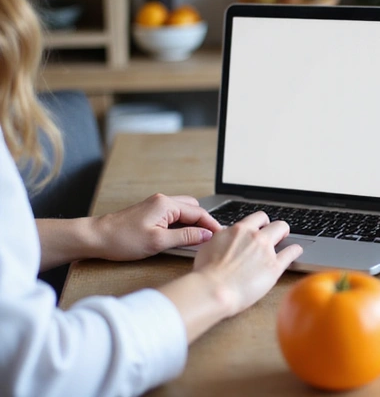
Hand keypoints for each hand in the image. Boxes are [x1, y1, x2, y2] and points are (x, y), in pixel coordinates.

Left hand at [91, 193, 221, 260]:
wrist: (96, 237)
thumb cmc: (122, 239)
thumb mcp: (158, 242)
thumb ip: (185, 237)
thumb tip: (206, 235)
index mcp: (166, 204)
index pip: (198, 213)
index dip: (212, 225)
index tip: (221, 236)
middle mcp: (163, 201)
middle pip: (194, 209)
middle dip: (204, 222)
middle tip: (212, 238)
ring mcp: (156, 206)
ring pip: (184, 212)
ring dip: (193, 223)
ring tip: (199, 239)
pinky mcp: (150, 213)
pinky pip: (174, 216)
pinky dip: (182, 225)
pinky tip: (182, 237)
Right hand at [193, 211, 303, 316]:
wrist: (214, 289)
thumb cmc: (207, 272)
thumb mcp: (209, 246)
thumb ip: (222, 239)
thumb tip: (224, 237)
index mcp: (239, 230)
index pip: (257, 218)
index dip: (261, 222)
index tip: (262, 227)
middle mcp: (255, 237)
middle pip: (274, 223)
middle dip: (276, 228)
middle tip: (276, 234)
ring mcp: (267, 251)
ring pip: (283, 231)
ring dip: (286, 235)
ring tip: (287, 241)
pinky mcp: (274, 267)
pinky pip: (291, 253)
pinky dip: (295, 251)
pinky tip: (296, 251)